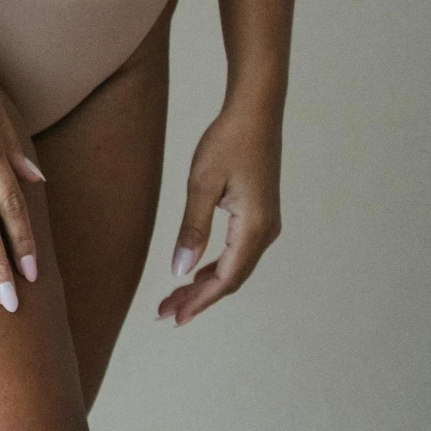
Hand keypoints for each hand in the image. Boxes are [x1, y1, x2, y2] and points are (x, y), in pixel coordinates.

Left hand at [160, 101, 282, 325]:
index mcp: (254, 228)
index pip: (225, 279)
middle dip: (198, 298)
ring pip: (234, 267)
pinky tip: (194, 273)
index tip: (173, 318)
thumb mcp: (202, 185)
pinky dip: (214, 267)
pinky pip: (237, 252)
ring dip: (204, 285)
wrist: (255, 113)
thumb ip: (192, 229)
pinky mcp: (259, 215)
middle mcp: (266, 231)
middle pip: (231, 278)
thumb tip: (180, 271)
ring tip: (173, 299)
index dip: (199, 301)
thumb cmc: (227, 143)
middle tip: (164, 313)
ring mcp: (265, 224)